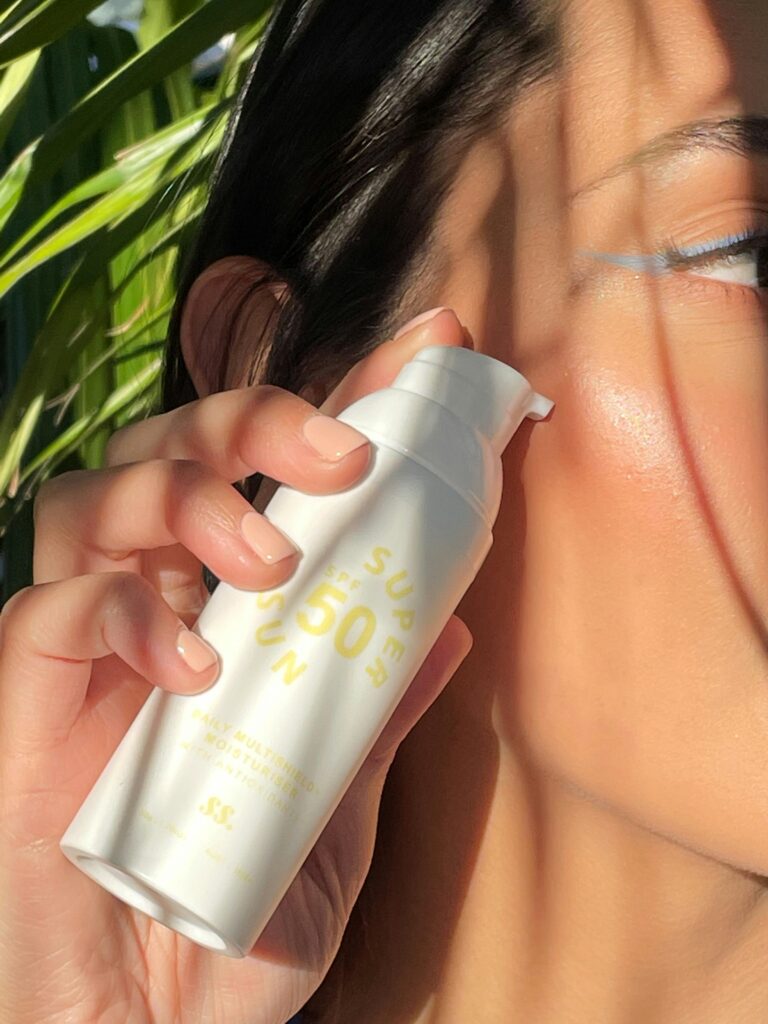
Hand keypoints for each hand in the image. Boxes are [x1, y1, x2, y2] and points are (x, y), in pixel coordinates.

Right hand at [0, 309, 472, 1023]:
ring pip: (103, 497)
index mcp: (237, 615)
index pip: (288, 475)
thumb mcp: (335, 810)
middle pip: (177, 446)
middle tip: (339, 455)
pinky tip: (191, 664)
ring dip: (189, 502)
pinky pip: (53, 612)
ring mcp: (89, 646)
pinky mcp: (28, 698)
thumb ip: (375, 711)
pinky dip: (127, 617)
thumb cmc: (236, 920)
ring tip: (267, 563)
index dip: (351, 397)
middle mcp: (160, 605)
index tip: (434, 347)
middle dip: (255, 419)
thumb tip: (447, 622)